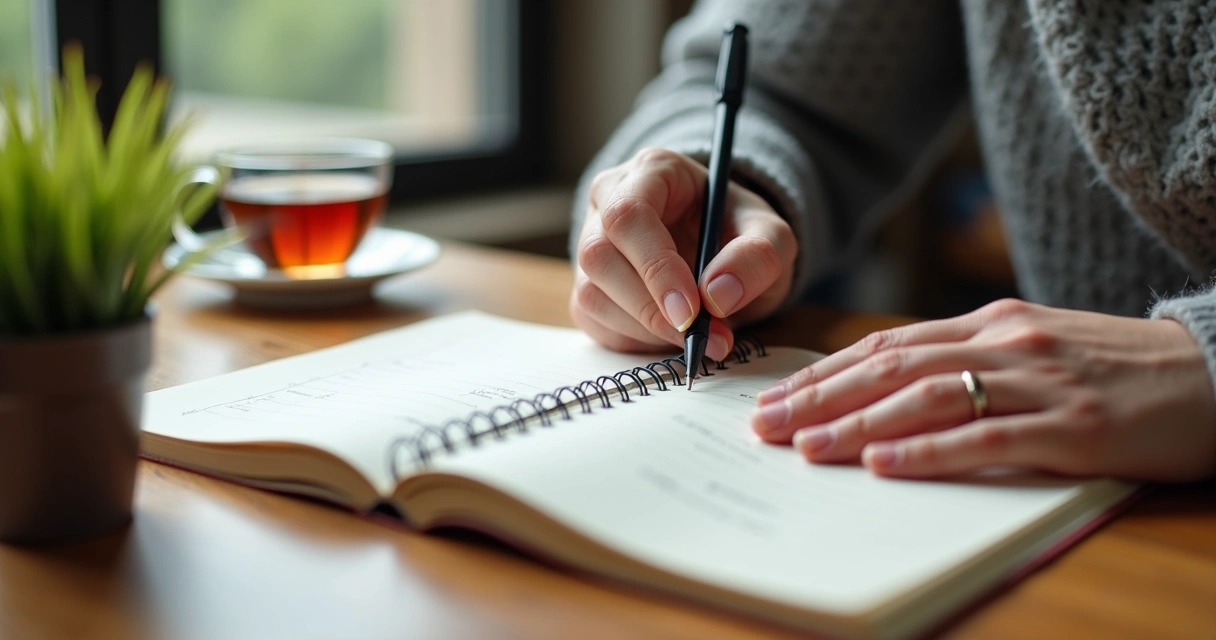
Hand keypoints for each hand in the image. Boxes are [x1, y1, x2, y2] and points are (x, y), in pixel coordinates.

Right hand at [571, 148, 795, 360]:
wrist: (726, 252)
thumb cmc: (741, 232)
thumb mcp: (772, 236)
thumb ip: (758, 256)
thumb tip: (717, 295)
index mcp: (652, 171)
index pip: (629, 214)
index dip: (655, 266)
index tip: (691, 311)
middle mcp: (608, 200)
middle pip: (599, 255)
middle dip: (649, 307)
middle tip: (699, 337)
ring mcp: (590, 243)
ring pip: (591, 293)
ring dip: (645, 328)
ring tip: (696, 335)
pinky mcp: (587, 284)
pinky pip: (594, 320)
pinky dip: (635, 339)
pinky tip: (670, 333)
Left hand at [751, 299, 1215, 481]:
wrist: (1214, 371)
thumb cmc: (1114, 367)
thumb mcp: (1033, 348)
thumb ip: (967, 361)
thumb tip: (888, 388)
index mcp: (990, 323)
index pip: (887, 345)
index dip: (825, 372)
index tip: (775, 397)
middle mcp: (1005, 342)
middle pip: (892, 367)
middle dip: (821, 397)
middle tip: (765, 425)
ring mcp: (1039, 382)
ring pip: (928, 397)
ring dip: (858, 423)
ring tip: (805, 447)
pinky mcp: (1073, 427)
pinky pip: (986, 437)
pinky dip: (928, 450)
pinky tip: (883, 462)